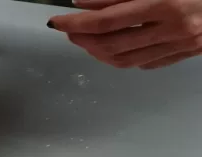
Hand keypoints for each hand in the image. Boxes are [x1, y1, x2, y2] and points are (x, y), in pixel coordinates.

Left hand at [49, 0, 201, 68]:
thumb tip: (85, 1)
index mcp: (167, 3)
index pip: (108, 20)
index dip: (77, 22)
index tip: (58, 20)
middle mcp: (174, 29)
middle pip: (111, 44)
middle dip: (83, 39)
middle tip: (67, 29)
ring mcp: (181, 45)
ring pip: (124, 59)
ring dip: (97, 51)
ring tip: (83, 39)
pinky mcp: (186, 53)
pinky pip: (145, 63)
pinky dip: (121, 57)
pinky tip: (111, 48)